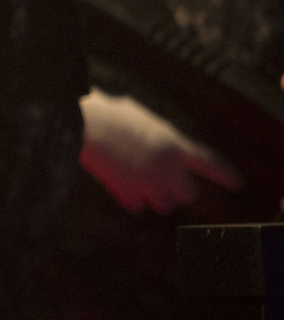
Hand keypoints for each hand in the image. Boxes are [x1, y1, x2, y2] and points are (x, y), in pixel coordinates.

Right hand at [78, 88, 241, 213]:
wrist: (82, 123)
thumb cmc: (108, 112)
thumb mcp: (143, 118)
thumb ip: (158, 136)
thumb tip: (158, 149)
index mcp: (173, 143)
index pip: (210, 162)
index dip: (226, 174)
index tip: (238, 183)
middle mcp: (166, 167)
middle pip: (189, 194)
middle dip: (178, 190)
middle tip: (163, 182)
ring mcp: (147, 182)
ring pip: (165, 206)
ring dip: (154, 197)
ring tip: (137, 182)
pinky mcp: (126, 192)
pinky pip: (136, 207)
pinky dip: (129, 199)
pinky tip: (119, 184)